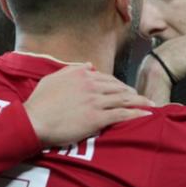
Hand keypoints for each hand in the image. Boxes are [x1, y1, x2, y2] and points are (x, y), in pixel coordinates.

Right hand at [25, 64, 152, 146]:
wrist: (34, 121)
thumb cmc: (39, 103)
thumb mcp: (53, 78)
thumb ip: (72, 70)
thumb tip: (89, 65)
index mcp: (81, 74)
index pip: (107, 78)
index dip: (119, 85)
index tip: (126, 90)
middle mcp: (91, 85)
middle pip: (119, 87)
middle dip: (133, 92)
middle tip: (142, 98)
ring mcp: (95, 101)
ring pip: (124, 99)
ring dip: (140, 102)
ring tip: (151, 105)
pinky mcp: (97, 118)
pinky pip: (122, 114)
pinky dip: (137, 113)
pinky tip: (147, 115)